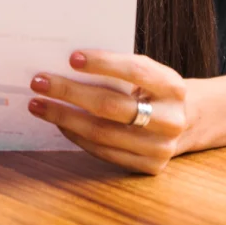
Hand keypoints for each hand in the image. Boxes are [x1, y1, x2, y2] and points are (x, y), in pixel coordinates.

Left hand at [28, 51, 188, 174]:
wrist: (186, 122)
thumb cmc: (153, 90)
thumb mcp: (148, 75)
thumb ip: (118, 70)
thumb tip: (66, 66)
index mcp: (173, 87)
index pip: (135, 72)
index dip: (103, 63)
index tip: (71, 58)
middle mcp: (171, 119)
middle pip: (111, 106)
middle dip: (69, 92)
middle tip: (39, 82)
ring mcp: (160, 147)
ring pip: (102, 132)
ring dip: (63, 117)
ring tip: (38, 104)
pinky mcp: (148, 166)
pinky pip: (103, 151)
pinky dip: (76, 136)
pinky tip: (59, 122)